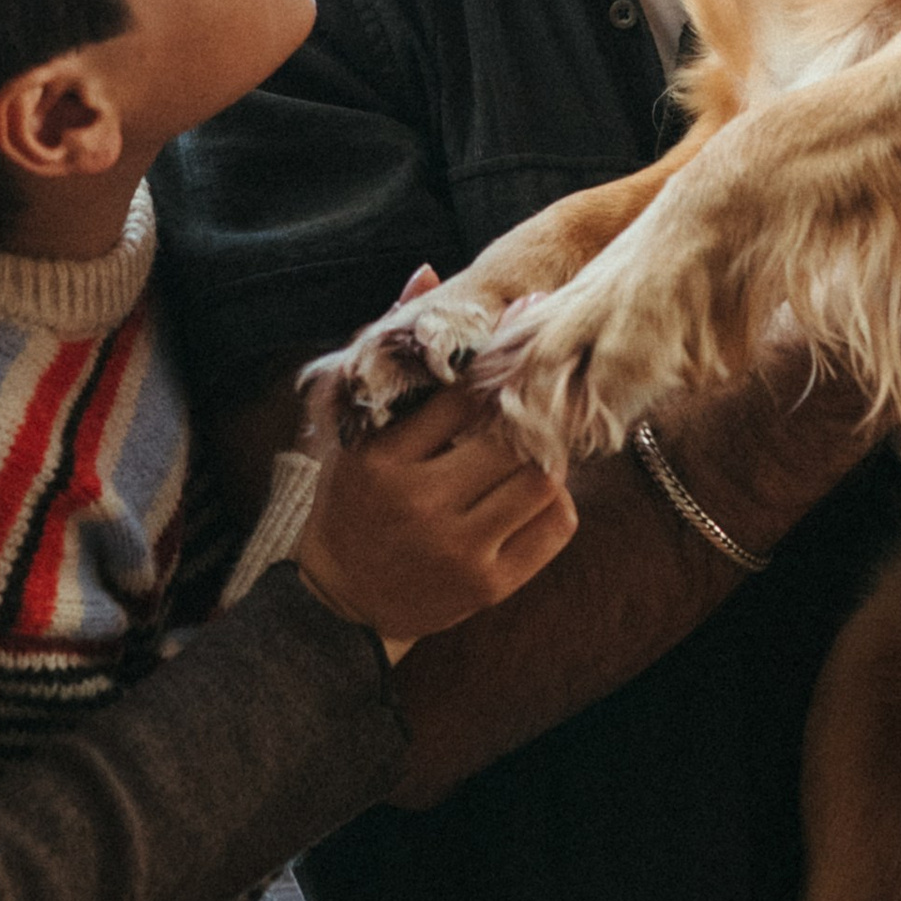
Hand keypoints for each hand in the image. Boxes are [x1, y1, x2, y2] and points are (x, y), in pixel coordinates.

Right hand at [298, 360, 574, 657]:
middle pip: (511, 440)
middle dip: (530, 418)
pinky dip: (557, 501)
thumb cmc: (355, 505)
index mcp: (381, 462)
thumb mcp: (357, 442)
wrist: (344, 598)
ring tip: (534, 451)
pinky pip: (555, 526)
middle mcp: (420, 505)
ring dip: (548, 459)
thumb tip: (445, 301)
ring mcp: (458, 550)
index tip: (511, 356)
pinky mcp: (489, 585)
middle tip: (536, 407)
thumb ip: (399, 384)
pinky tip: (533, 496)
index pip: (461, 398)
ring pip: (542, 482)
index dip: (495, 372)